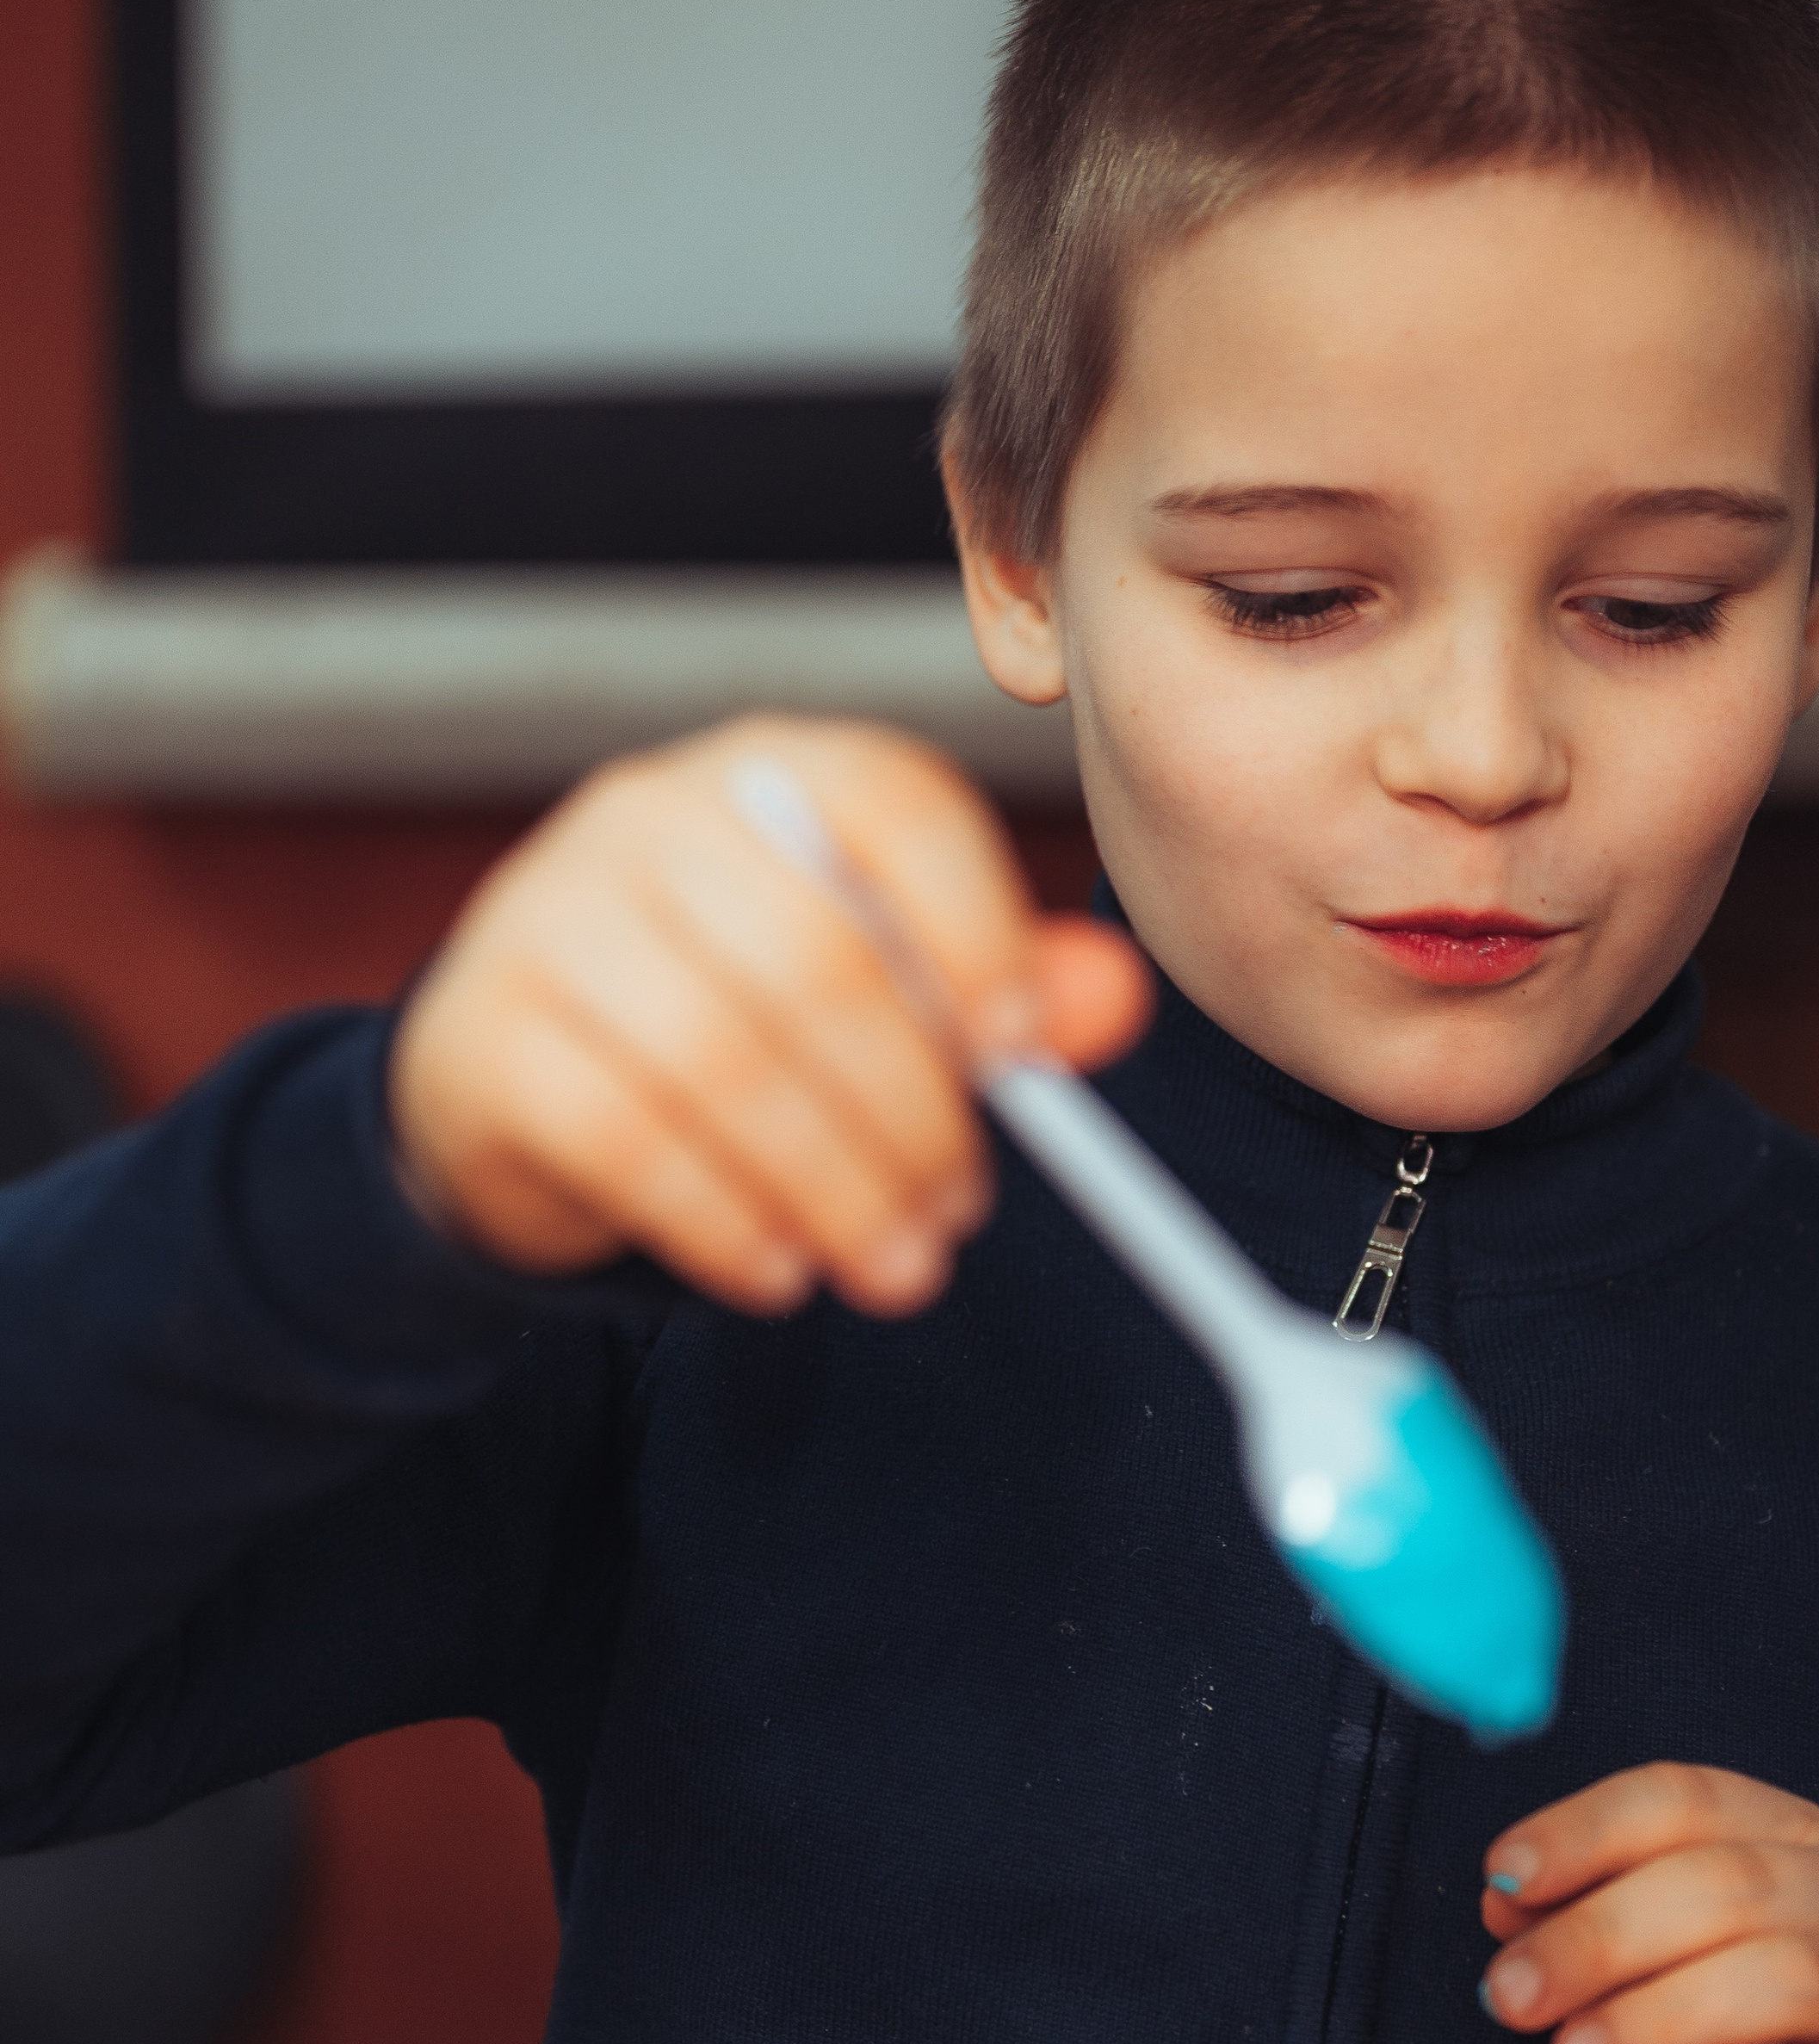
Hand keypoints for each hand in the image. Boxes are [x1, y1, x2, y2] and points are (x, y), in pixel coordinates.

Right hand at [389, 716, 1149, 1315]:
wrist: (515, 1074)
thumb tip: (1109, 1002)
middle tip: (957, 1213)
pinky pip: (625, 1138)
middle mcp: (650, 814)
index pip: (897, 809)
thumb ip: (1001, 992)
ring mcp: (548, 914)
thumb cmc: (732, 1018)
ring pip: (722, 1058)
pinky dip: (724, 1221)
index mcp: (776, 771)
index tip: (1022, 1059)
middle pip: (817, 954)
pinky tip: (779, 1272)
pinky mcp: (484, 1033)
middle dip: (910, 1110)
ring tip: (892, 1266)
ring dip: (832, 1187)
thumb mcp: (880, 992)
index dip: (975, 935)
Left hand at [1479, 1763, 1818, 2043]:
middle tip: (1515, 1995)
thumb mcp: (1642, 1997)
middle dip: (1603, 1936)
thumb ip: (1582, 1943)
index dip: (1590, 1830)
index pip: (1689, 1801)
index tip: (1505, 1875)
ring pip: (1796, 1978)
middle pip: (1731, 1885)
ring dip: (1666, 2015)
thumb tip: (1506, 1898)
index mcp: (1793, 1845)